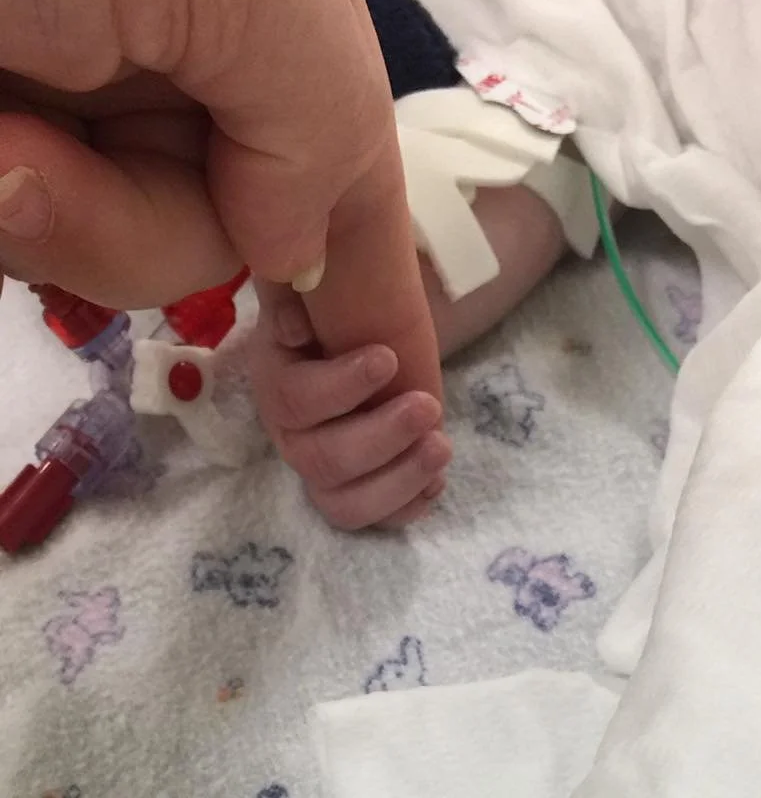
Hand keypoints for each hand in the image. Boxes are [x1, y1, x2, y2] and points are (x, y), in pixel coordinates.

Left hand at [0, 0, 440, 408]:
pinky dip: (15, 209)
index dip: (384, 294)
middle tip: (34, 171)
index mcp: (274, 0)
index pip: (354, 173)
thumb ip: (321, 115)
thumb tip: (299, 254)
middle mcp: (195, 61)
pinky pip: (47, 236)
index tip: (415, 408)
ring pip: (139, 248)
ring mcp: (96, 104)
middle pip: (242, 227)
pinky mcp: (21, 146)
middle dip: (152, 226)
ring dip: (69, 217)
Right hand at [249, 282, 450, 528]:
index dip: (341, 387)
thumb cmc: (339, 307)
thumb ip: (294, 291)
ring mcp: (323, 468)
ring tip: (441, 446)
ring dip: (399, 480)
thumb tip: (296, 329)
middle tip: (428, 405)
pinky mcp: (357, 489)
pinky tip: (437, 480)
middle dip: (381, 437)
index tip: (389, 358)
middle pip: (321, 461)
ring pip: (345, 503)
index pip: (292, 400)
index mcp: (276, 377)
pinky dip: (408, 506)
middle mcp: (292, 433)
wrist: (366, 333)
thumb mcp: (314, 285)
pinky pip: (373, 519)